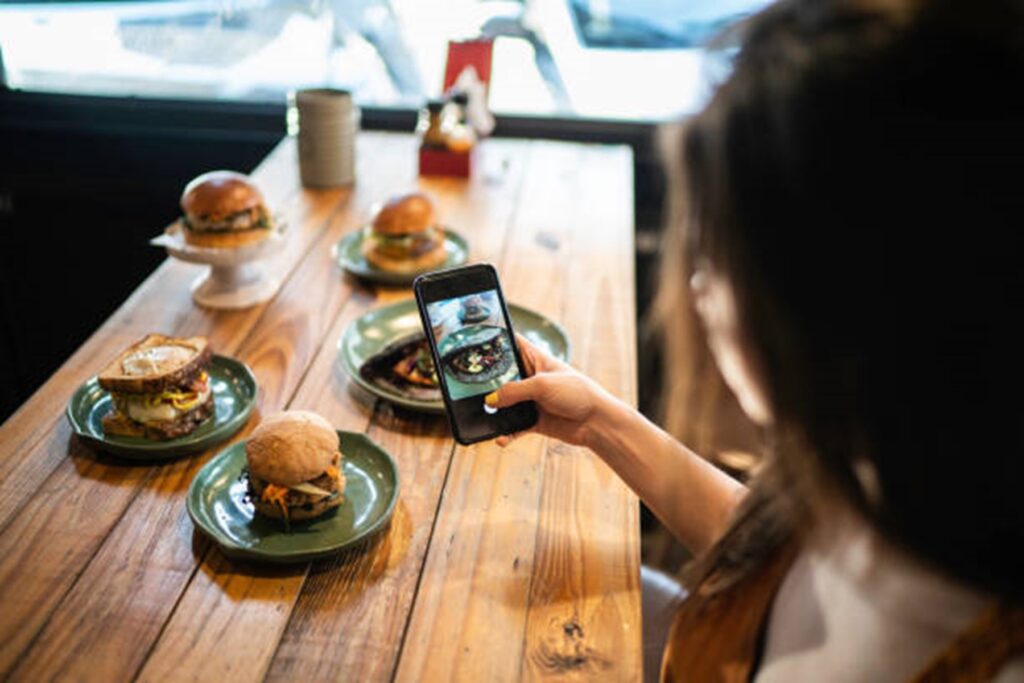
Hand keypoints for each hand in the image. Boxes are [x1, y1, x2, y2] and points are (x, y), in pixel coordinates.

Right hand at [486, 334, 611, 447]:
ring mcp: (532, 400)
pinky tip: (500, 438)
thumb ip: (514, 390)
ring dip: (495, 411)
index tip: (475, 340)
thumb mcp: (542, 385)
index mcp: (536, 359)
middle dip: (487, 382)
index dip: (496, 340)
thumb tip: (490, 400)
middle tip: (468, 386)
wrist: (597, 422)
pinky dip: (506, 432)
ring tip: (482, 415)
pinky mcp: (534, 420)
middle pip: (502, 377)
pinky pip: (513, 426)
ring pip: (505, 404)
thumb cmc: (577, 393)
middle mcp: (531, 378)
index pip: (512, 343)